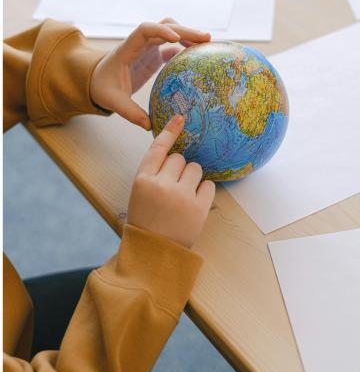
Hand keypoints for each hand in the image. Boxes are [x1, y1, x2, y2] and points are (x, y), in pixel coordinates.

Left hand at [90, 19, 209, 129]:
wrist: (98, 80)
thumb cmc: (103, 87)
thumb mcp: (113, 101)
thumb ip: (130, 113)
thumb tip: (150, 126)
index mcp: (128, 48)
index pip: (145, 30)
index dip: (160, 30)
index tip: (175, 38)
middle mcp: (140, 43)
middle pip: (165, 26)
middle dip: (185, 30)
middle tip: (205, 38)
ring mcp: (149, 47)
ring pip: (171, 31)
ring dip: (188, 34)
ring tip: (207, 43)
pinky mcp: (155, 55)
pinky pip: (173, 46)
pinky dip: (186, 47)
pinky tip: (199, 56)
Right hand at [127, 114, 214, 247]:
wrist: (154, 254)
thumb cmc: (147, 221)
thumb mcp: (140, 194)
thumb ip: (153, 173)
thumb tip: (175, 153)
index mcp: (142, 180)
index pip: (158, 149)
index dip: (169, 132)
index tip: (180, 118)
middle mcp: (161, 185)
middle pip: (179, 158)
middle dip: (179, 170)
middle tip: (172, 189)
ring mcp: (181, 196)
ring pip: (195, 169)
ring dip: (192, 179)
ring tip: (182, 198)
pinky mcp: (199, 208)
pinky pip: (208, 185)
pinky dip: (203, 192)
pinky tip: (193, 204)